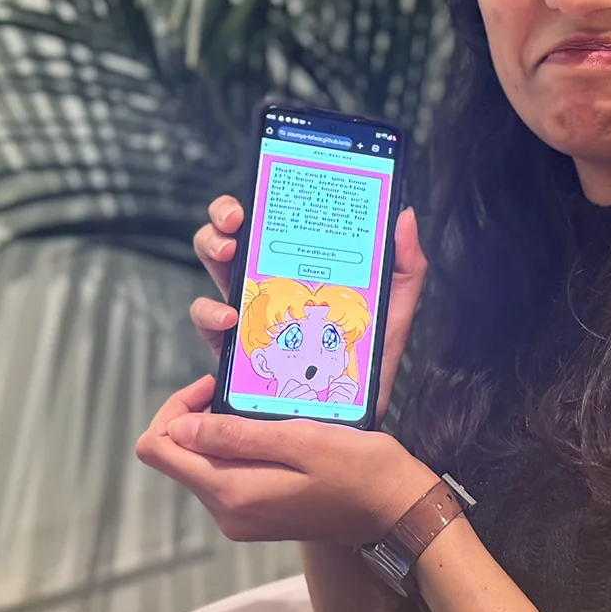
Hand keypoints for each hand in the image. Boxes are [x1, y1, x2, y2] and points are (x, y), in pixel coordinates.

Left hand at [135, 376, 439, 543]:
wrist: (396, 509)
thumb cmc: (358, 467)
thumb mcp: (301, 439)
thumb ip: (235, 436)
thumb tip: (177, 428)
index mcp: (230, 492)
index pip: (157, 449)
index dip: (173, 410)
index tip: (213, 387)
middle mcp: (225, 513)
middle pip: (176, 458)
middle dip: (195, 419)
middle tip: (238, 391)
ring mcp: (240, 519)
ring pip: (200, 466)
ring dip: (218, 434)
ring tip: (262, 411)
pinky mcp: (256, 518)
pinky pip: (225, 478)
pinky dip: (236, 451)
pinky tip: (271, 435)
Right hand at [189, 198, 428, 410]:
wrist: (353, 416)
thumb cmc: (369, 358)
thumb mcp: (392, 309)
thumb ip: (404, 265)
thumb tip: (403, 216)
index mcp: (299, 267)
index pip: (270, 222)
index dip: (259, 201)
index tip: (259, 195)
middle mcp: (267, 284)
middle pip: (230, 236)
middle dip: (223, 219)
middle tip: (237, 222)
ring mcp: (247, 313)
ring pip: (211, 270)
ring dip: (211, 251)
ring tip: (229, 257)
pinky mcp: (233, 347)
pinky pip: (206, 323)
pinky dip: (210, 314)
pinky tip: (231, 317)